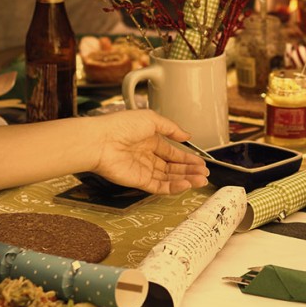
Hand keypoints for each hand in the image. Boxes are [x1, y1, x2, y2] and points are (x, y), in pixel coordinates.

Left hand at [91, 110, 208, 194]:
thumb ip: (171, 128)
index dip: (187, 158)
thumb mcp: (151, 119)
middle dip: (190, 170)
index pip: (173, 152)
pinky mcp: (138, 181)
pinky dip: (173, 187)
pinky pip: (159, 186)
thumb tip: (187, 136)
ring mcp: (143, 169)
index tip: (201, 162)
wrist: (100, 141)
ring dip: (186, 179)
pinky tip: (186, 184)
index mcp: (150, 140)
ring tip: (201, 180)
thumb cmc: (121, 126)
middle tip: (204, 174)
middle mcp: (147, 155)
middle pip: (173, 167)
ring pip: (169, 178)